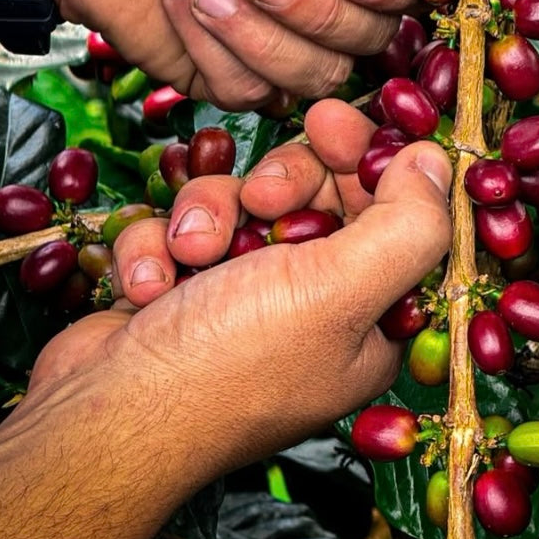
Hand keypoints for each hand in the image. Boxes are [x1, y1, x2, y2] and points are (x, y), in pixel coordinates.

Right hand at [0, 101, 451, 538]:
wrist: (101, 418)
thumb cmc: (227, 367)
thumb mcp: (339, 293)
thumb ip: (406, 224)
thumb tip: (438, 163)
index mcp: (370, 317)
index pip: (392, 213)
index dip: (365, 161)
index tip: (331, 121)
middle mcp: (314, 305)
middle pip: (317, 194)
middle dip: (280, 184)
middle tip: (260, 194)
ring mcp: (246, 294)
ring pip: (244, 200)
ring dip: (211, 214)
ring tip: (193, 249)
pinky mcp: (186, 286)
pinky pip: (187, 227)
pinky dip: (163, 246)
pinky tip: (150, 282)